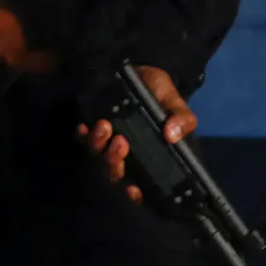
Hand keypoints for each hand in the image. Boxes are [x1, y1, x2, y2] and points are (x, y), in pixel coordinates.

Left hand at [74, 65, 197, 202]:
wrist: (142, 70)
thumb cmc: (161, 94)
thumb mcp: (176, 105)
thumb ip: (182, 120)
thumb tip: (172, 136)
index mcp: (148, 158)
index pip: (141, 186)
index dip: (136, 195)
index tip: (133, 189)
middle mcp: (126, 155)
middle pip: (114, 174)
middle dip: (114, 164)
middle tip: (121, 142)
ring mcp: (107, 144)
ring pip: (97, 158)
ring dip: (98, 146)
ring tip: (105, 126)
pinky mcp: (94, 130)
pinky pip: (82, 140)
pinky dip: (82, 136)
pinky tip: (85, 126)